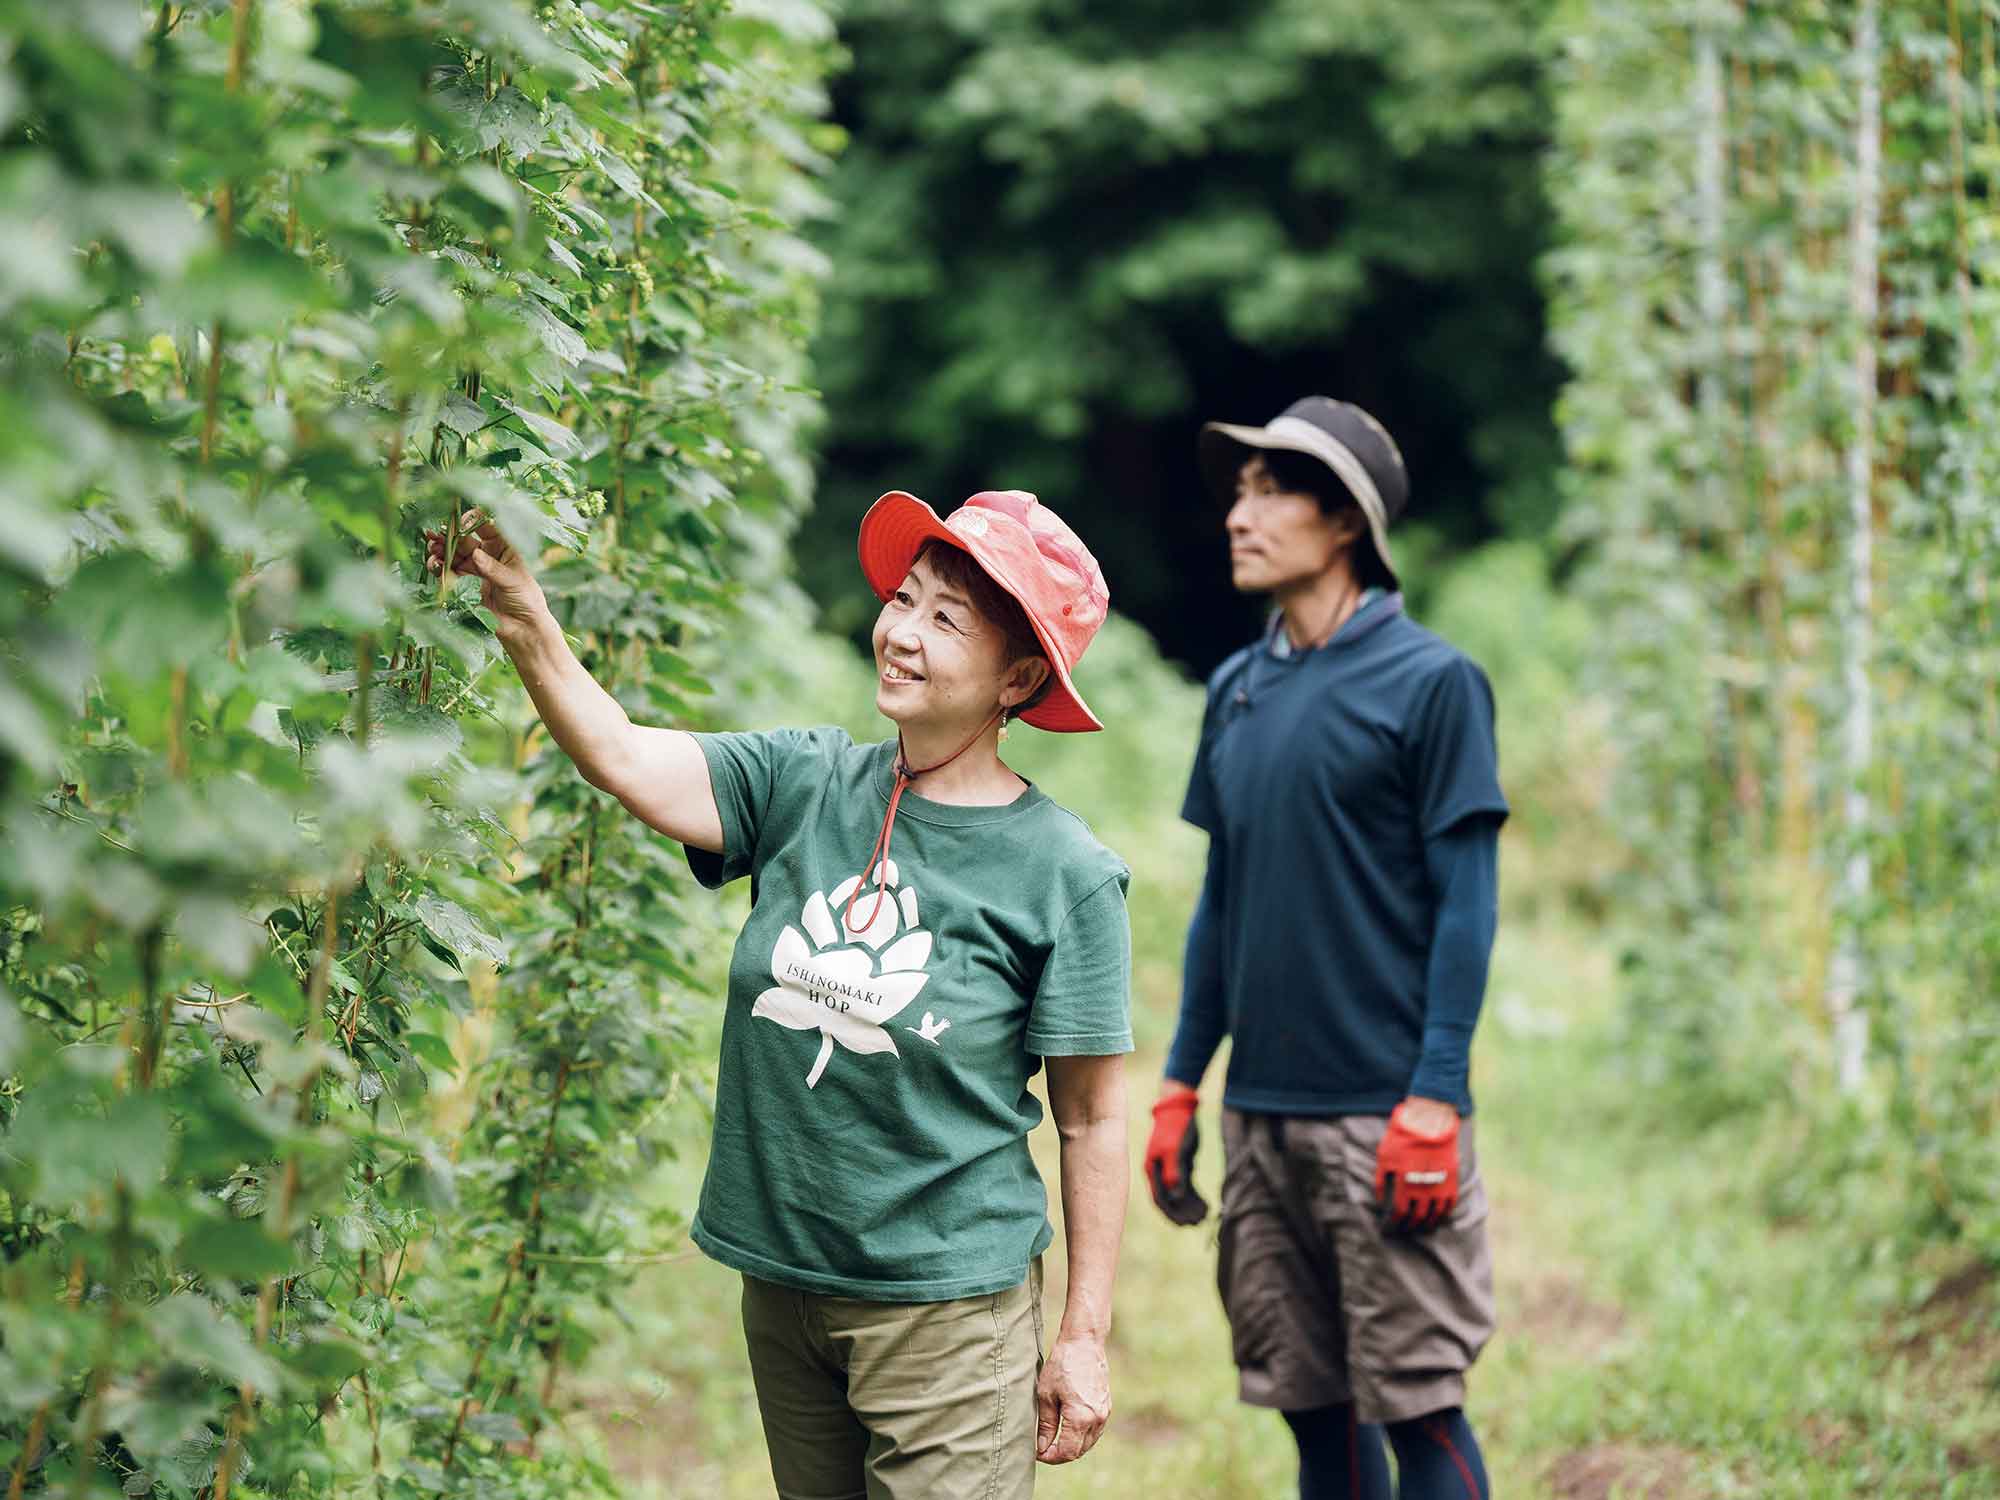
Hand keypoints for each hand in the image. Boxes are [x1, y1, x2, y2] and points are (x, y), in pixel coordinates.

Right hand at [423, 509, 546, 625]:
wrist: (522, 627)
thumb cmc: (526, 599)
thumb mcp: (513, 580)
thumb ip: (493, 568)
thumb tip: (475, 554)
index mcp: (505, 546)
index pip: (487, 526)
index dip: (472, 521)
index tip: (460, 523)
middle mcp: (489, 554)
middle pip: (465, 539)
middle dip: (449, 536)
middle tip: (436, 535)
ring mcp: (476, 568)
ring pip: (454, 553)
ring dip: (441, 549)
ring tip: (432, 549)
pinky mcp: (466, 582)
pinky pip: (450, 570)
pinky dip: (440, 566)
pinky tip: (434, 564)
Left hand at [1035, 1331, 1110, 1463]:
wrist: (1084, 1342)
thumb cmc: (1062, 1365)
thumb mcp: (1046, 1394)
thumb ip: (1045, 1424)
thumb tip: (1042, 1447)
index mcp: (1080, 1417)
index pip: (1066, 1452)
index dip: (1050, 1457)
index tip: (1038, 1452)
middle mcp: (1096, 1419)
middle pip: (1078, 1451)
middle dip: (1060, 1454)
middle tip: (1043, 1447)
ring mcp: (1104, 1413)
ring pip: (1088, 1443)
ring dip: (1072, 1446)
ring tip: (1054, 1438)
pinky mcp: (1107, 1407)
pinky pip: (1095, 1431)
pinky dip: (1082, 1436)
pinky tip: (1068, 1428)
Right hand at [1143, 1083, 1206, 1225]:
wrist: (1180, 1109)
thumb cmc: (1175, 1128)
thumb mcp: (1175, 1149)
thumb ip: (1174, 1173)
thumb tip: (1176, 1198)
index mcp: (1153, 1170)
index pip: (1160, 1199)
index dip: (1172, 1214)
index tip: (1186, 1224)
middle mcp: (1159, 1172)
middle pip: (1170, 1201)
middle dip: (1183, 1213)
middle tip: (1199, 1222)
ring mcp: (1169, 1169)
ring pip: (1179, 1195)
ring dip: (1191, 1206)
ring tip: (1206, 1216)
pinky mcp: (1181, 1166)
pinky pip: (1187, 1187)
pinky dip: (1195, 1196)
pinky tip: (1207, 1204)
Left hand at [1373, 1097, 1459, 1235]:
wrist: (1429, 1120)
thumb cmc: (1402, 1136)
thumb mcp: (1384, 1155)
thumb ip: (1380, 1180)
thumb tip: (1379, 1199)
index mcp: (1404, 1183)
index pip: (1400, 1212)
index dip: (1395, 1222)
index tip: (1391, 1226)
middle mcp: (1423, 1188)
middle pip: (1418, 1216)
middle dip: (1411, 1225)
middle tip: (1407, 1229)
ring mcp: (1440, 1184)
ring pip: (1435, 1213)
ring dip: (1428, 1222)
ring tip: (1423, 1227)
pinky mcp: (1452, 1179)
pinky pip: (1450, 1203)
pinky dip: (1444, 1212)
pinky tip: (1439, 1215)